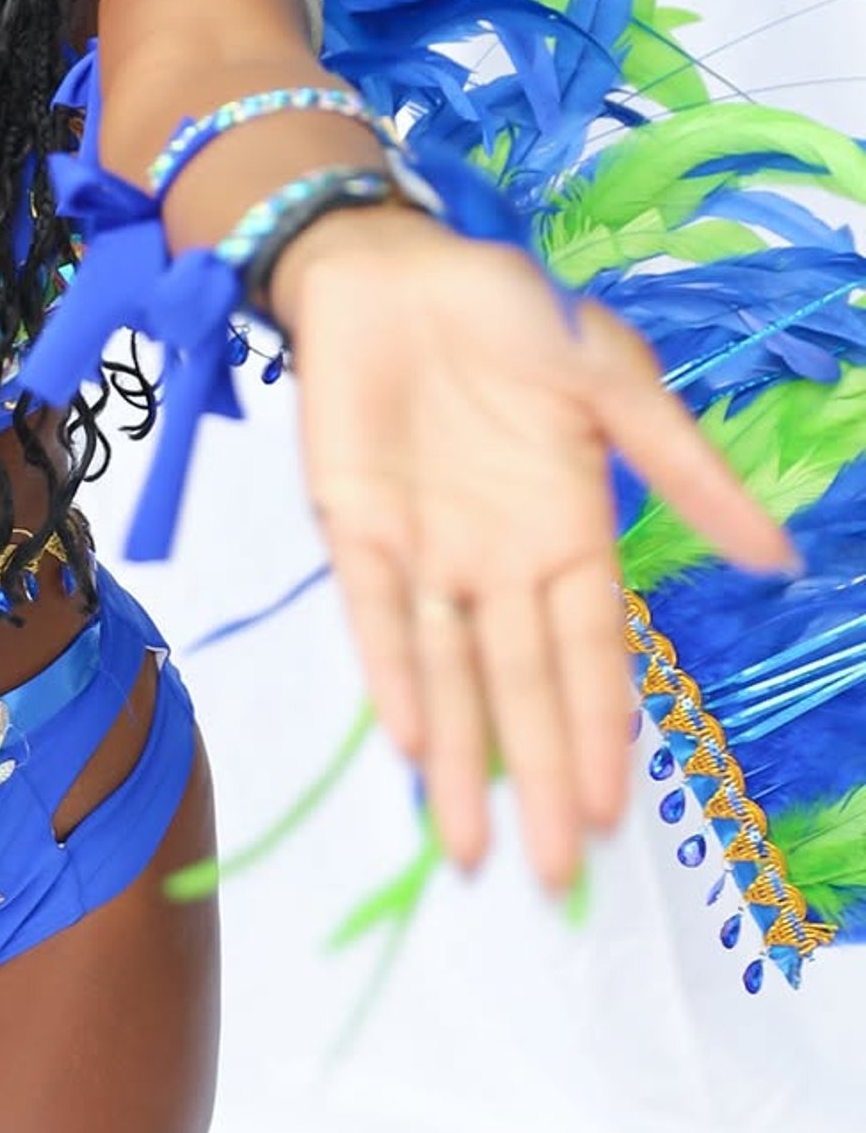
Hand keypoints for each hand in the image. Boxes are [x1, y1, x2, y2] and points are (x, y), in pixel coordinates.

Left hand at [275, 206, 796, 889]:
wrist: (394, 259)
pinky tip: (406, 740)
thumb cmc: (508, 311)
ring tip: (469, 850)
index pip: (590, 655)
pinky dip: (389, 675)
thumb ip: (685, 468)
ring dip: (459, 758)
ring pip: (447, 673)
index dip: (599, 730)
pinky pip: (372, 614)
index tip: (611, 811)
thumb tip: (778, 557)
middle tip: (552, 873)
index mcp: (568, 532)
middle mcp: (498, 560)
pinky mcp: (353, 525)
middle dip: (537, 777)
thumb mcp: (613, 380)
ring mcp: (424, 548)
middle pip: (522, 686)